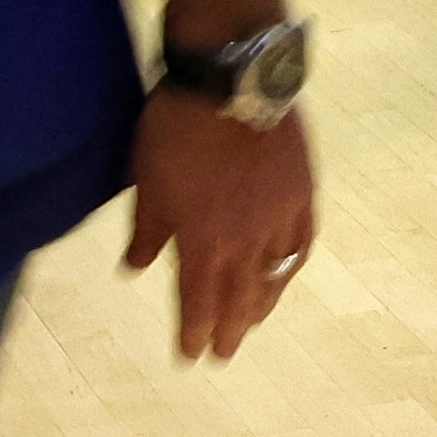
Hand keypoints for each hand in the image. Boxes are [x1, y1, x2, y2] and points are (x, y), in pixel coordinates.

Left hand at [122, 97, 315, 362]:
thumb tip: (135, 268)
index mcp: (203, 244)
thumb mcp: (147, 184)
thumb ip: (146, 232)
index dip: (193, 333)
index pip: (198, 304)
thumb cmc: (175, 129)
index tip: (189, 356)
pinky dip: (291, 264)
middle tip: (224, 355)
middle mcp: (246, 241)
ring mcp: (279, 217)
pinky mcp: (302, 192)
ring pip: (274, 276)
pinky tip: (286, 272)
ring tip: (252, 321)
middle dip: (229, 331)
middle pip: (239, 301)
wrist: (230, 79)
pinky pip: (300, 242)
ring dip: (261, 305)